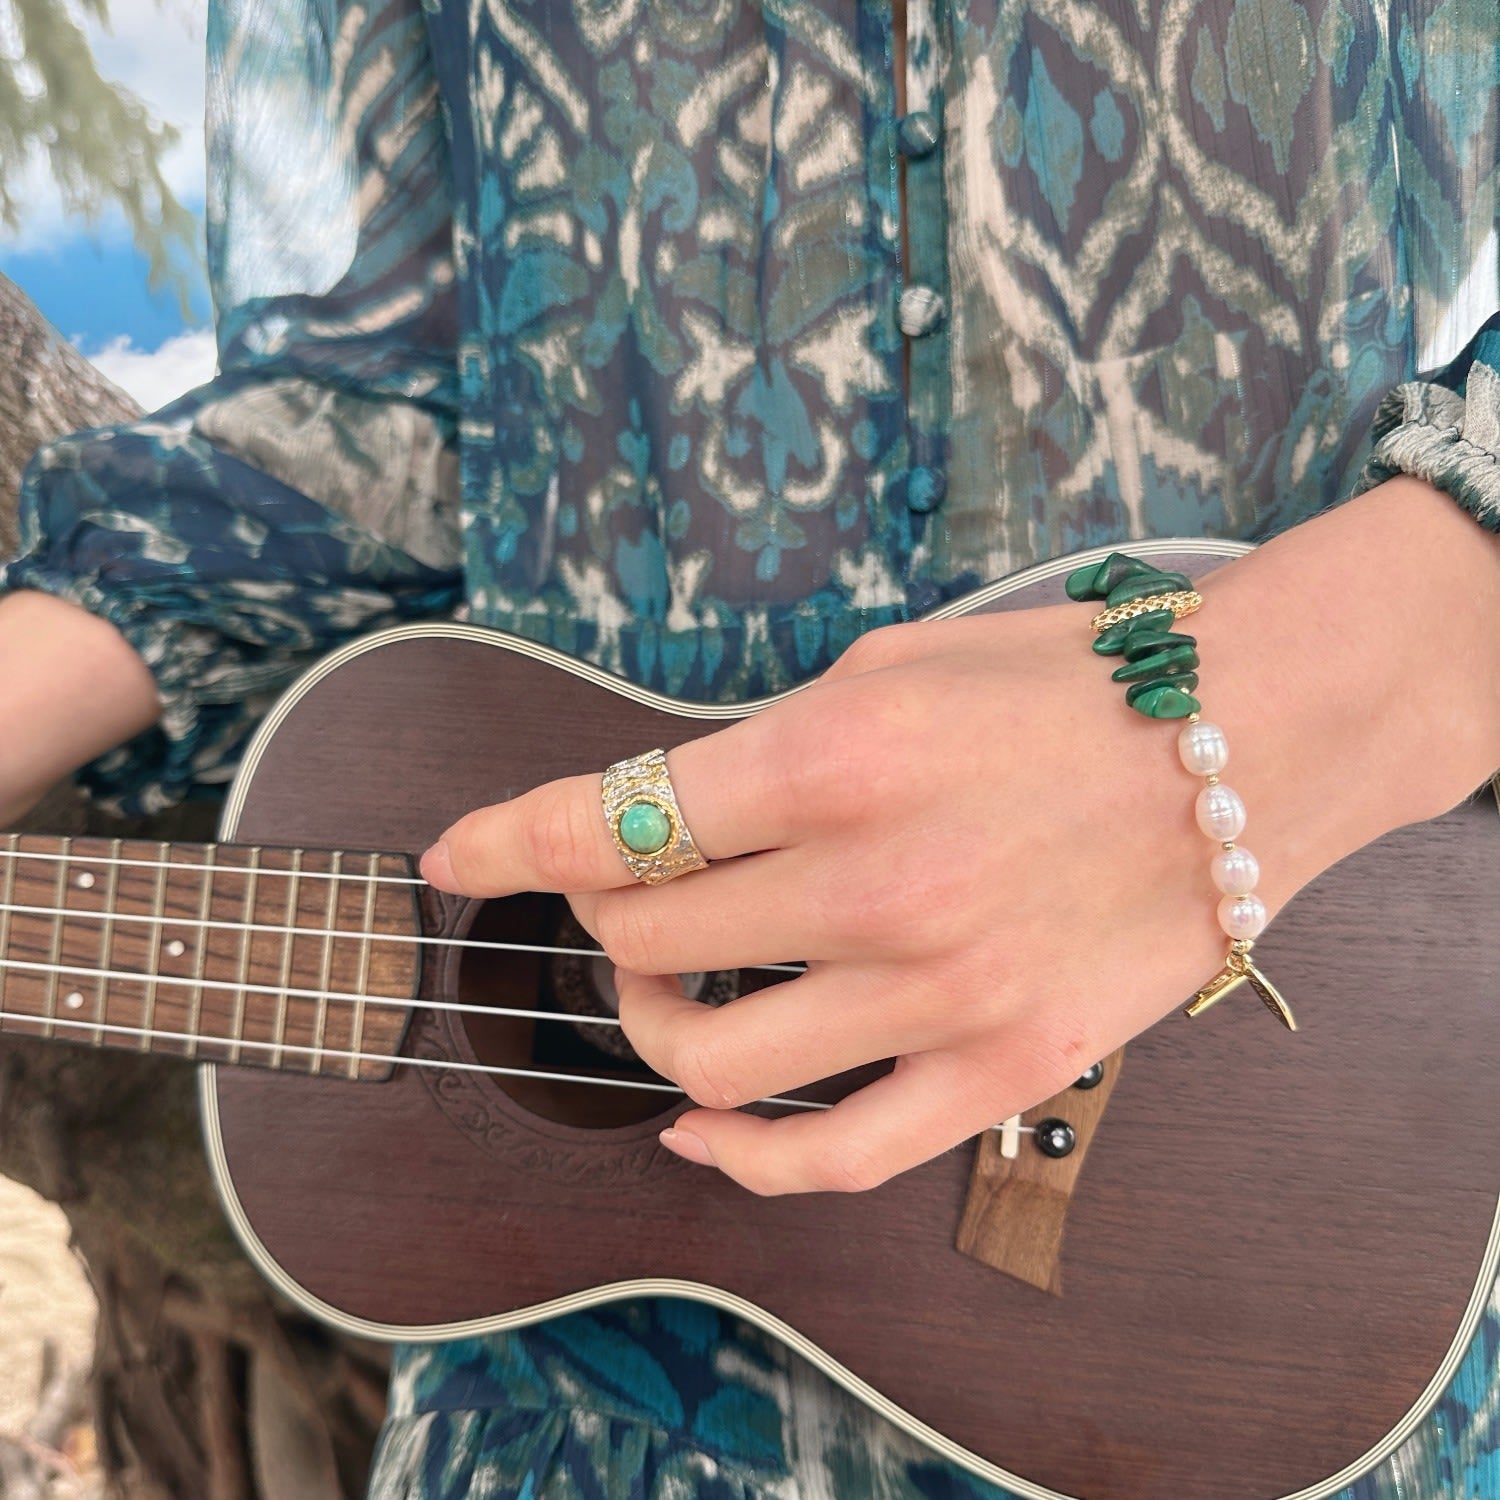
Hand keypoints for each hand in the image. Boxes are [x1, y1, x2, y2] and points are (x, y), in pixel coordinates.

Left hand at [420, 481, 1499, 1193]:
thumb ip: (767, 749)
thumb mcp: (892, 665)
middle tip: (615, 900)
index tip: (457, 856)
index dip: (508, 841)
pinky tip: (701, 1133)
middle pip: (644, 938)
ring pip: (711, 1060)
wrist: (1247, 741)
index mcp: (834, 757)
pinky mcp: (1000, 1066)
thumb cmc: (1068, 682)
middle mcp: (873, 883)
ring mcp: (937, 990)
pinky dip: (741, 1158)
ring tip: (661, 996)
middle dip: (597, 917)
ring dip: (650, 1028)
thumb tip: (663, 817)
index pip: (610, 818)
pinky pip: (833, 1158)